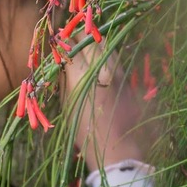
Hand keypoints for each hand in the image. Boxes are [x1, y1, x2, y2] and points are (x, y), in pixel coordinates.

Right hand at [60, 43, 143, 173]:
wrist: (118, 149)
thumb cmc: (85, 132)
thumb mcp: (68, 105)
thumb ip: (65, 79)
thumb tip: (62, 61)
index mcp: (83, 76)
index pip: (71, 47)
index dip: (64, 43)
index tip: (59, 43)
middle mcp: (103, 68)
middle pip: (90, 39)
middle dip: (79, 37)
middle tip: (71, 41)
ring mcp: (118, 71)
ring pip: (105, 44)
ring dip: (94, 43)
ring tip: (85, 48)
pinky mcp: (127, 77)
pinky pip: (114, 57)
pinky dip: (105, 54)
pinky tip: (98, 62)